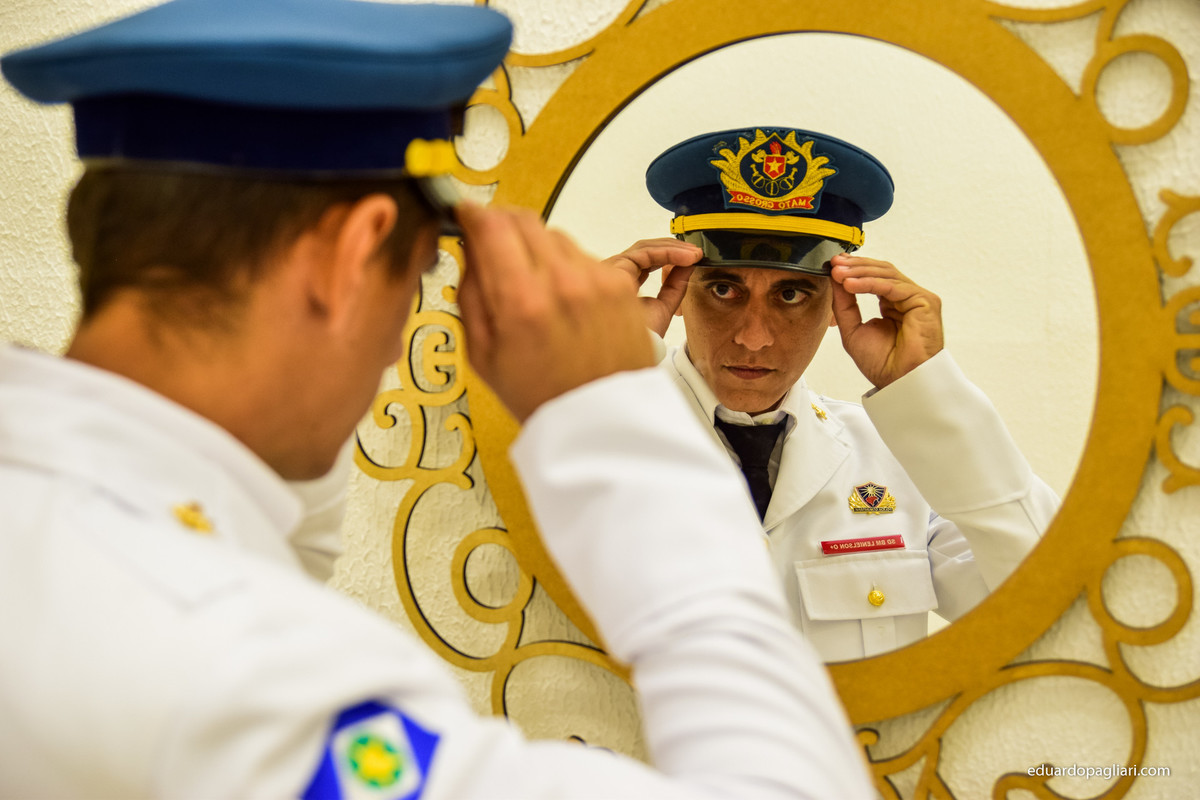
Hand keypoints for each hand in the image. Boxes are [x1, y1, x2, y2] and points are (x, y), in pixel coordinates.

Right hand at [456, 203, 655, 421]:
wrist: (599, 422)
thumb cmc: (539, 395)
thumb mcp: (482, 353)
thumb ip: (470, 293)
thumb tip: (467, 248)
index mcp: (520, 302)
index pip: (490, 225)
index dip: (471, 214)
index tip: (465, 217)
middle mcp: (561, 281)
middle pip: (522, 218)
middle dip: (501, 225)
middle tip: (494, 245)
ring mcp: (596, 279)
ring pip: (554, 235)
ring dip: (535, 247)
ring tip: (534, 287)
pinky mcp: (620, 284)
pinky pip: (583, 256)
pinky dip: (567, 268)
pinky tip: (564, 301)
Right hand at [602, 238, 701, 336]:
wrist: (635, 351)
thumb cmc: (643, 338)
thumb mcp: (664, 306)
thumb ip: (675, 285)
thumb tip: (689, 264)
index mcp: (621, 285)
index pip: (645, 262)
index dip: (668, 257)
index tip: (692, 260)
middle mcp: (613, 275)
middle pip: (643, 251)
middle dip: (672, 249)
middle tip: (696, 253)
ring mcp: (611, 270)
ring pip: (643, 248)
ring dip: (673, 248)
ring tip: (694, 255)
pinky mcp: (615, 267)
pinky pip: (644, 252)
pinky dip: (668, 252)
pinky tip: (686, 257)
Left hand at [830, 254, 943, 388]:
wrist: (898, 382)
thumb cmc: (882, 364)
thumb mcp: (852, 329)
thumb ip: (844, 304)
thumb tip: (835, 279)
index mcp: (892, 305)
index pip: (874, 278)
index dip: (854, 270)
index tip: (833, 266)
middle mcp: (907, 299)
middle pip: (882, 271)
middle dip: (856, 266)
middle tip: (835, 264)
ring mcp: (918, 299)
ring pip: (888, 275)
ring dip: (860, 272)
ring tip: (838, 274)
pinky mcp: (926, 302)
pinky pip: (894, 286)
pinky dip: (870, 283)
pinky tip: (851, 285)